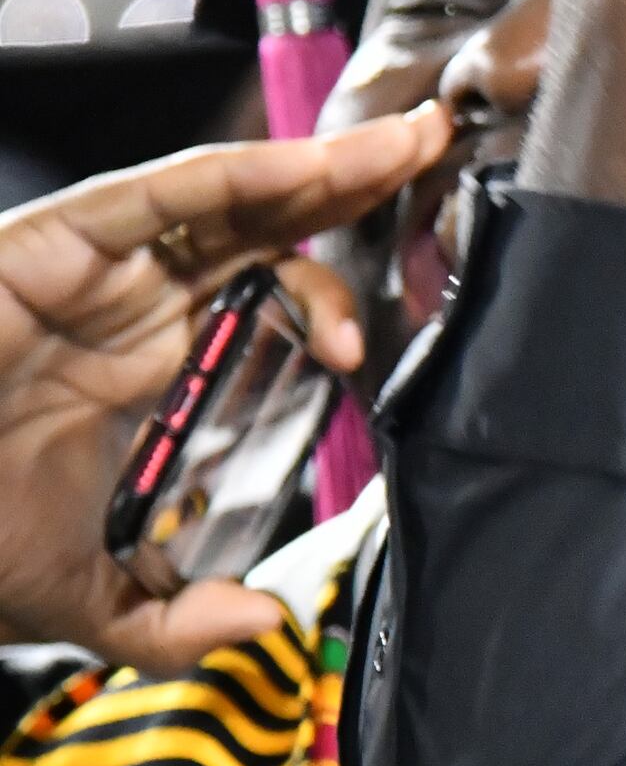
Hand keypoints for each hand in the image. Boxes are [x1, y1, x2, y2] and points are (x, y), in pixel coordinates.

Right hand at [0, 108, 449, 669]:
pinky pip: (151, 195)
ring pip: (224, 196)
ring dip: (319, 163)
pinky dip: (231, 173)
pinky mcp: (45, 242)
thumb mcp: (83, 599)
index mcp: (153, 367)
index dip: (335, 299)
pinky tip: (304, 165)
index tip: (377, 344)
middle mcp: (132, 304)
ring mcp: (91, 268)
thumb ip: (172, 622)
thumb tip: (262, 623)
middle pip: (265, 228)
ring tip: (407, 142)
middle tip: (441, 155)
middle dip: (357, 187)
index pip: (265, 304)